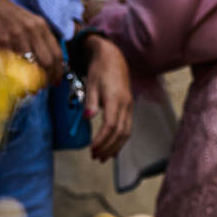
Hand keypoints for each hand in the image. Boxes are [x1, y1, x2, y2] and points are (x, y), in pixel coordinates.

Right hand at [0, 0, 65, 80]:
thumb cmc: (5, 15)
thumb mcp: (28, 22)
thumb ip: (39, 40)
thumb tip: (48, 64)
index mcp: (41, 26)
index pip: (56, 54)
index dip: (58, 72)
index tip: (55, 81)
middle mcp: (32, 30)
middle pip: (47, 62)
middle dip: (47, 79)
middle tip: (42, 87)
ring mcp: (17, 36)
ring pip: (31, 66)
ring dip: (31, 82)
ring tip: (28, 88)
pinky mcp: (2, 42)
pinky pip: (12, 65)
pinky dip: (14, 78)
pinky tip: (14, 82)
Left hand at [82, 34, 132, 161]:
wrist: (113, 58)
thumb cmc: (100, 70)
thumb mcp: (91, 83)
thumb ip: (90, 102)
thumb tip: (87, 118)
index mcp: (115, 99)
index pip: (111, 126)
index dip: (102, 140)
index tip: (92, 149)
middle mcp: (126, 105)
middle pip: (120, 133)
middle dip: (108, 148)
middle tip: (96, 157)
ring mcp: (129, 107)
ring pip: (126, 133)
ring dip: (115, 147)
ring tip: (103, 157)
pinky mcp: (129, 108)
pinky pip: (127, 129)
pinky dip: (120, 141)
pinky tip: (113, 150)